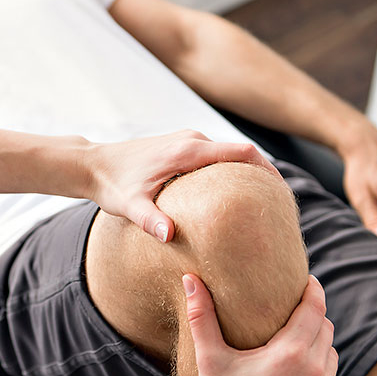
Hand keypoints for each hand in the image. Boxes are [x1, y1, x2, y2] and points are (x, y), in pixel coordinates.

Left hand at [88, 130, 279, 242]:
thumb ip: (150, 220)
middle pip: (242, 152)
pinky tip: (234, 197)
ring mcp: (187, 141)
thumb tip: (170, 236)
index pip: (242, 152)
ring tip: (263, 203)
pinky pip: (215, 157)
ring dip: (248, 174)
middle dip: (264, 175)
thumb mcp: (129, 205)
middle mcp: (192, 139)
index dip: (268, 170)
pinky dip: (230, 173)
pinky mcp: (181, 147)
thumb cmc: (111, 184)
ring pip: (229, 154)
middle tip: (281, 205)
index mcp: (188, 150)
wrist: (92, 164)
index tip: (284, 193)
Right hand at [183, 273, 336, 375]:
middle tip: (297, 313)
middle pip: (326, 330)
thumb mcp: (210, 357)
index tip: (307, 281)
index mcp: (289, 353)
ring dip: (319, 346)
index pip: (314, 309)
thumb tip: (190, 279)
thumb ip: (201, 316)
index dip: (313, 291)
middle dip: (313, 317)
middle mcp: (314, 372)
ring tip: (298, 344)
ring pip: (331, 356)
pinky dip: (320, 374)